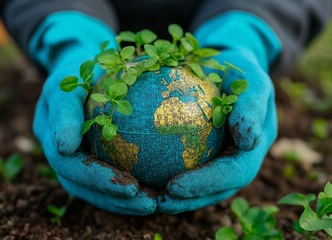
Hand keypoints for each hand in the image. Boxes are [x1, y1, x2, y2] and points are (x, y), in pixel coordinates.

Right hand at [30, 12, 156, 214]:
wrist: (80, 64)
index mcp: (49, 133)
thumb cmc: (79, 66)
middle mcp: (57, 150)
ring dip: (120, 201)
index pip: (68, 164)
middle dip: (113, 196)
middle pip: (79, 185)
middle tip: (148, 202)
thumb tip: (66, 146)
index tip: (130, 186)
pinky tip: (153, 190)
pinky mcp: (87, 155)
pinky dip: (125, 189)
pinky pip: (105, 177)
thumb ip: (65, 109)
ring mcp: (70, 156)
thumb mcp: (70, 77)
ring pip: (91, 189)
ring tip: (152, 203)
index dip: (96, 178)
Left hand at [158, 49, 276, 212]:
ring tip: (148, 198)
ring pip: (202, 188)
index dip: (206, 184)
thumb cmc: (239, 70)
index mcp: (254, 148)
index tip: (174, 186)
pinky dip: (167, 176)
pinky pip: (188, 168)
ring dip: (178, 198)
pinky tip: (142, 175)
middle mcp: (239, 160)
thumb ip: (251, 106)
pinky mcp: (207, 155)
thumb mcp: (251, 79)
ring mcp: (223, 160)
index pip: (233, 173)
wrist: (228, 69)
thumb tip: (248, 139)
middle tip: (158, 202)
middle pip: (217, 190)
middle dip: (189, 200)